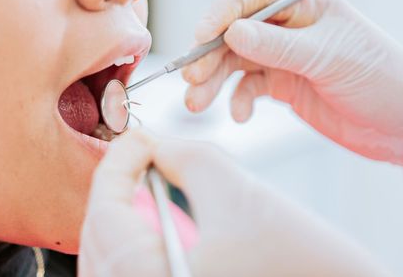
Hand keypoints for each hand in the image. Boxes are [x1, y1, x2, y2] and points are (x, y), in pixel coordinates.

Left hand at [79, 130, 389, 276]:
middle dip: (118, 188)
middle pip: (101, 234)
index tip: (136, 139)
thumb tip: (154, 145)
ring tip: (152, 186)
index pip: (105, 208)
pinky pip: (129, 270)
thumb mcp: (236, 190)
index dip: (117, 163)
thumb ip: (184, 155)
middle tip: (141, 158)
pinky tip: (162, 221)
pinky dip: (137, 241)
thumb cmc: (300, 260)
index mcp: (148, 275)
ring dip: (125, 214)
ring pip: (111, 254)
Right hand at [183, 0, 402, 168]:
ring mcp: (284, 59)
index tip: (201, 35)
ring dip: (213, 82)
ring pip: (235, 64)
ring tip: (197, 102)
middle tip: (191, 78)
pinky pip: (248, 89)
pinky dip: (238, 101)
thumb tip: (231, 32)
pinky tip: (241, 115)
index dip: (223, 14)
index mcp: (306, 7)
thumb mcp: (329, 58)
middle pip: (236, 35)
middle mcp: (290, 30)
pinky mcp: (283, 86)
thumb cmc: (383, 80)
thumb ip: (278, 46)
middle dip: (210, 56)